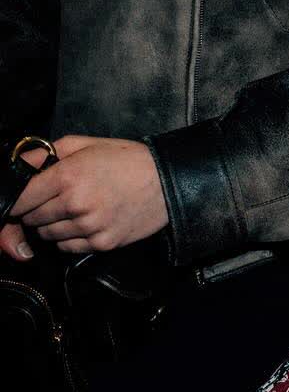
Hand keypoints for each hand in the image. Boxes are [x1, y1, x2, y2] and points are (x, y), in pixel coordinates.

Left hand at [7, 135, 167, 252]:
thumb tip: (16, 166)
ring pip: (47, 235)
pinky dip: (70, 237)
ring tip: (75, 208)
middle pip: (31, 219)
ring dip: (53, 224)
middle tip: (56, 198)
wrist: (169, 181)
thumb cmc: (128, 160)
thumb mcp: (86, 144)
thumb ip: (45, 153)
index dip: (18, 199)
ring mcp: (89, 227)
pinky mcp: (101, 244)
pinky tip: (87, 221)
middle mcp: (75, 204)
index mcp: (68, 175)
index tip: (22, 198)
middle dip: (37, 209)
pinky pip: (67, 247)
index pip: (19, 199)